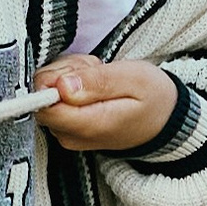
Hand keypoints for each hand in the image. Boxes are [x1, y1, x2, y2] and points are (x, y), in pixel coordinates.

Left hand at [39, 53, 179, 152]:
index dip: (56, 80)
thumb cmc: (152, 98)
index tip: (81, 72)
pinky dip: (71, 82)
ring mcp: (66, 132)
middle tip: (96, 71)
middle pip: (43, 95)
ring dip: (70, 75)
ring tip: (100, 77)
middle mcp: (71, 135)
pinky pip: (53, 96)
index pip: (45, 106)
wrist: (163, 119)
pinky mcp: (65, 125)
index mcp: (89, 126)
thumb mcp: (134, 79)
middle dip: (65, 73)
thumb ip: (97, 82)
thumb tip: (61, 87)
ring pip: (47, 91)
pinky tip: (94, 84)